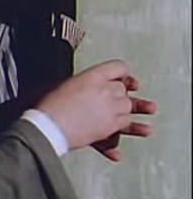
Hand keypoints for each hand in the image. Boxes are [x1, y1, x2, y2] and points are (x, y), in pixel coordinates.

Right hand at [36, 60, 155, 150]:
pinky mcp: (110, 127)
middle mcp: (105, 90)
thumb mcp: (64, 84)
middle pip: (124, 88)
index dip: (123, 72)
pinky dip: (131, 128)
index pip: (118, 67)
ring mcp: (110, 109)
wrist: (49, 125)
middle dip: (124, 92)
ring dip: (132, 108)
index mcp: (92, 76)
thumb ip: (81, 84)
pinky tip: (140, 130)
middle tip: (129, 94)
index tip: (126, 77)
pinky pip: (126, 125)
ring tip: (149, 108)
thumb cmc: (49, 105)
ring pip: (129, 106)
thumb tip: (83, 87)